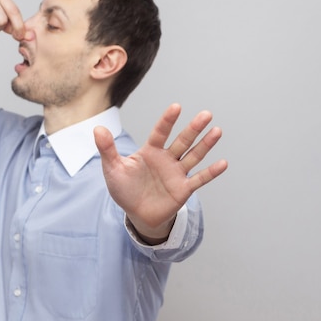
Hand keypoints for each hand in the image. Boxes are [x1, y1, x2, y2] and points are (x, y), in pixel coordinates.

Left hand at [94, 104, 227, 241]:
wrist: (136, 214)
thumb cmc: (124, 189)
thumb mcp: (112, 168)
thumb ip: (107, 149)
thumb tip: (97, 128)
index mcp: (150, 152)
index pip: (160, 133)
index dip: (167, 121)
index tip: (176, 107)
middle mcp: (166, 159)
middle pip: (182, 141)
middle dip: (193, 129)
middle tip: (206, 114)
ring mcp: (176, 173)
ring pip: (193, 156)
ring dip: (205, 145)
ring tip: (217, 131)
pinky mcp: (183, 189)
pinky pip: (199, 179)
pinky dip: (210, 172)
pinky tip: (223, 163)